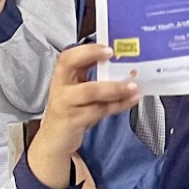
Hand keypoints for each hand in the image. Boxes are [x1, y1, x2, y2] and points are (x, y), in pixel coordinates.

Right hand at [29, 45, 141, 188]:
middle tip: (112, 54)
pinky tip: (131, 100)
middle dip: (91, 56)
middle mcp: (60, 88)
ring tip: (133, 85)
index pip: (67, 56)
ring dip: (114, 87)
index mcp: (62, 77)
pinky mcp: (73, 121)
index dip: (86, 50)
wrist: (55, 141)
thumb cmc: (71, 112)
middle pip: (70, 65)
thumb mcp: (78, 92)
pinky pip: (99, 110)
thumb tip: (120, 64)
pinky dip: (118, 105)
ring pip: (89, 91)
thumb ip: (93, 77)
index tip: (106, 47)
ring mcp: (65, 104)